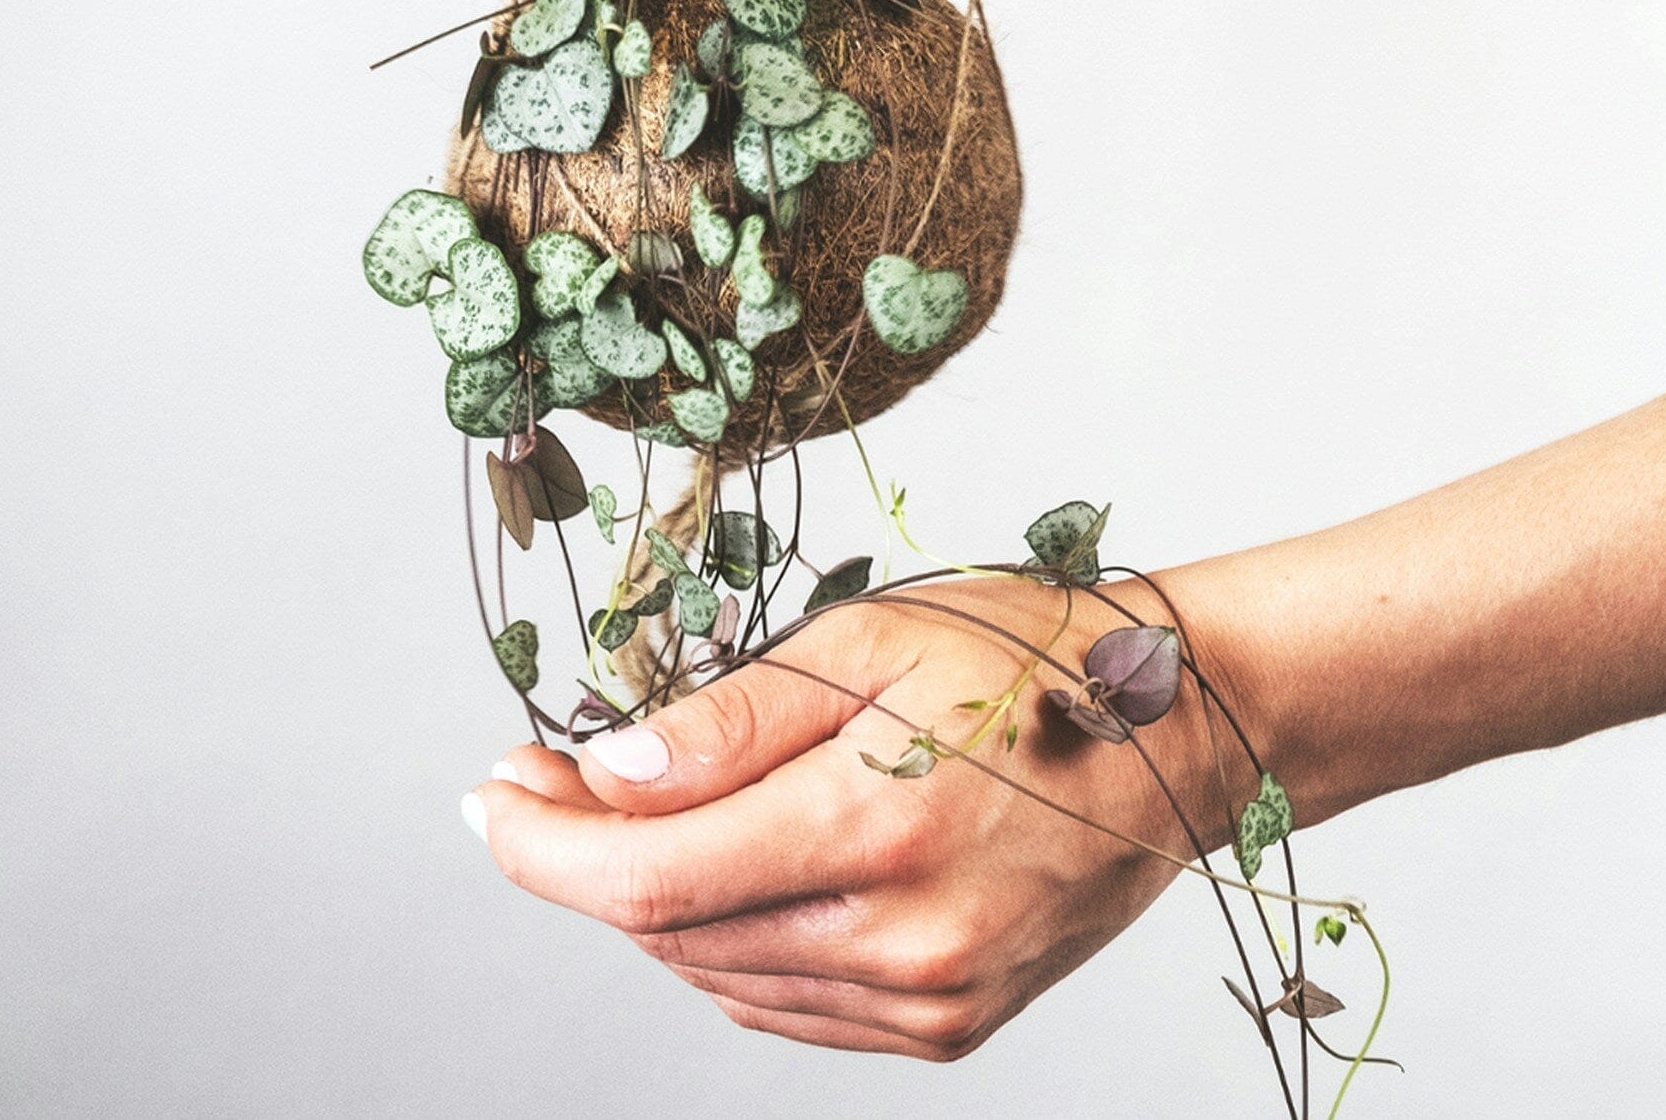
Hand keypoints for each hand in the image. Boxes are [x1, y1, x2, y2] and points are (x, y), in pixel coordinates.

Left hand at [469, 573, 1226, 1059]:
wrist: (1176, 733)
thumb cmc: (1026, 658)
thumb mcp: (867, 639)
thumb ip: (728, 721)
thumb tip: (604, 776)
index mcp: (876, 829)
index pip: (651, 880)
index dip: (545, 850)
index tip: (489, 797)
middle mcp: (902, 941)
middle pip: (675, 931)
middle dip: (582, 860)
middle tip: (539, 779)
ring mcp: (929, 999)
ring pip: (722, 974)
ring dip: (651, 902)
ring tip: (622, 814)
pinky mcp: (948, 1025)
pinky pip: (787, 1001)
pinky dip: (728, 941)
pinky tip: (722, 869)